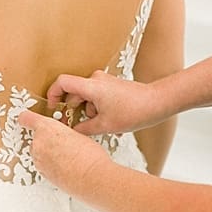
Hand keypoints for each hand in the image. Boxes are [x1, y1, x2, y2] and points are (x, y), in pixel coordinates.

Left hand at [19, 108, 111, 193]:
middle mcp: (38, 144)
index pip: (26, 118)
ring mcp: (39, 160)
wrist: (93, 178)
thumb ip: (63, 132)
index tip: (28, 119)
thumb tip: (63, 136)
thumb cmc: (90, 156)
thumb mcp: (78, 134)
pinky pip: (43, 164)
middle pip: (36, 138)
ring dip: (49, 153)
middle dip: (47, 140)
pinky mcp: (42, 173)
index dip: (27, 118)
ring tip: (68, 157)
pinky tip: (66, 166)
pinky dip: (51, 165)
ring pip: (39, 152)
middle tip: (64, 144)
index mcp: (46, 128)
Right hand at [45, 70, 163, 135]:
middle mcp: (96, 80)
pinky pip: (97, 96)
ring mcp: (105, 81)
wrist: (159, 102)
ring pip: (86, 96)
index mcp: (91, 86)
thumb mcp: (105, 125)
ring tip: (101, 125)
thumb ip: (84, 129)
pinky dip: (98, 108)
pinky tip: (109, 121)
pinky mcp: (112, 86)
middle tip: (75, 125)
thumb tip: (72, 131)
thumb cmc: (135, 111)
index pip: (62, 82)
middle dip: (74, 109)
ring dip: (89, 111)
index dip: (52, 94)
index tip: (53, 108)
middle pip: (74, 92)